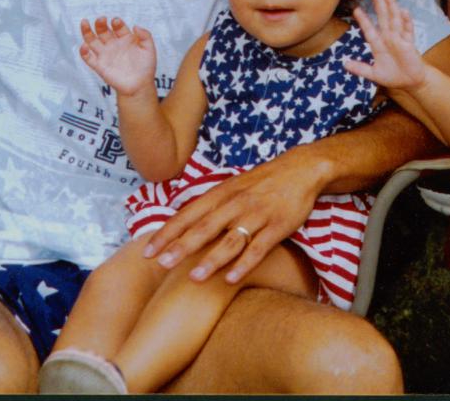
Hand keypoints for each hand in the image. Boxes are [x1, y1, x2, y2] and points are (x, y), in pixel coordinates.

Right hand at [79, 17, 156, 97]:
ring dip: (87, 32)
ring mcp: (105, 54)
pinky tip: (84, 46)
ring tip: (85, 22)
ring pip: (92, 41)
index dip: (116, 23)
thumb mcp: (149, 49)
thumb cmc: (145, 67)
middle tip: (101, 19)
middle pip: (103, 31)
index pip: (118, 27)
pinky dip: (84, 52)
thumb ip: (146, 35)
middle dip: (101, 24)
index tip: (116, 21)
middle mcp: (113, 44)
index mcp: (125, 38)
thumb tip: (135, 26)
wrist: (140, 86)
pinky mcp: (99, 66)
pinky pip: (88, 58)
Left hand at [144, 145, 325, 282]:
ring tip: (194, 278)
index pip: (188, 214)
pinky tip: (231, 278)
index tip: (148, 252)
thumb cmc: (262, 182)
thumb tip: (180, 224)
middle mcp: (236, 204)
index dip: (168, 233)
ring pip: (231, 239)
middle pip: (205, 227)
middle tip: (162, 264)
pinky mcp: (278, 226)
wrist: (301, 169)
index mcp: (222, 193)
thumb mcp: (233, 186)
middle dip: (182, 246)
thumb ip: (210, 205)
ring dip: (212, 259)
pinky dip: (245, 264)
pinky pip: (259, 247)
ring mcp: (258, 215)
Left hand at [346, 0, 427, 92]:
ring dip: (391, 5)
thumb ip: (360, 68)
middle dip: (379, 4)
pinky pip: (408, 31)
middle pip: (383, 18)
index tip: (356, 9)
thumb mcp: (374, 74)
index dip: (364, 20)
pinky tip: (404, 11)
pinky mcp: (410, 44)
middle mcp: (389, 39)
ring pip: (395, 19)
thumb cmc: (394, 76)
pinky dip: (407, 21)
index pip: (370, 30)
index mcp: (379, 45)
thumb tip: (344, 64)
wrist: (412, 82)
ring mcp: (400, 39)